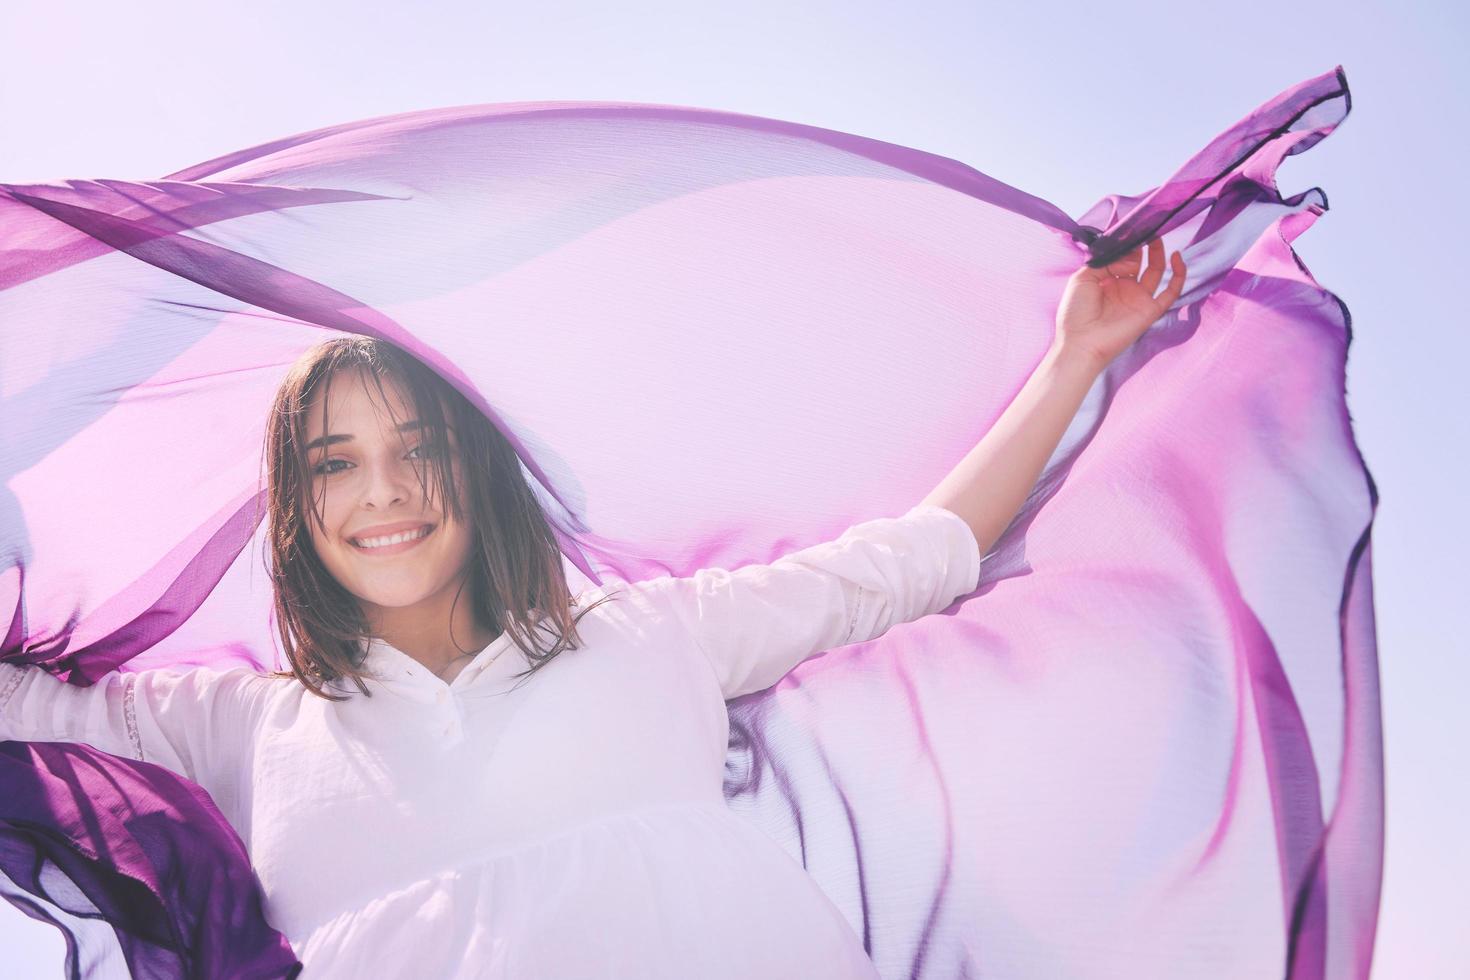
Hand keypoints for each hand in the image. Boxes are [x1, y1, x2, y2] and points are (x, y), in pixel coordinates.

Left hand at [1054, 236, 1186, 368]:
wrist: (1081, 343)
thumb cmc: (1075, 313)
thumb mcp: (1083, 278)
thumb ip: (1105, 261)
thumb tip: (1130, 255)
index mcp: (1105, 281)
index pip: (1121, 257)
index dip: (1125, 244)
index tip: (1128, 228)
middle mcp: (1123, 288)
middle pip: (1139, 261)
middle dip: (1141, 245)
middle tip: (1144, 228)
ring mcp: (1138, 298)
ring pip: (1156, 271)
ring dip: (1158, 253)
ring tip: (1156, 235)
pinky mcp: (1151, 310)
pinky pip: (1171, 291)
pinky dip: (1179, 274)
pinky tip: (1176, 256)